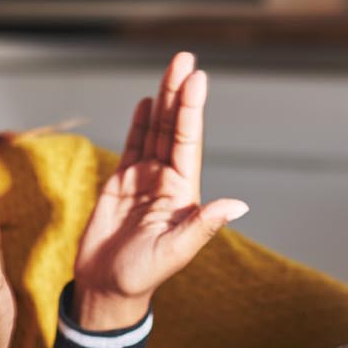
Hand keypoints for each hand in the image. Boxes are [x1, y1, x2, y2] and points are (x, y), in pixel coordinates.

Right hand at [73, 52, 249, 330]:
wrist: (107, 288)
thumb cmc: (142, 275)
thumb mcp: (176, 251)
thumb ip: (203, 225)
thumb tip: (239, 205)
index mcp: (185, 194)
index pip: (189, 143)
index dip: (192, 110)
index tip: (197, 79)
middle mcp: (168, 181)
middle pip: (174, 128)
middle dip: (178, 93)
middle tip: (184, 59)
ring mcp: (145, 180)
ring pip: (155, 132)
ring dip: (162, 101)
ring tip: (171, 69)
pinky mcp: (121, 183)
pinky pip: (133, 146)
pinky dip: (140, 124)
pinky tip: (149, 102)